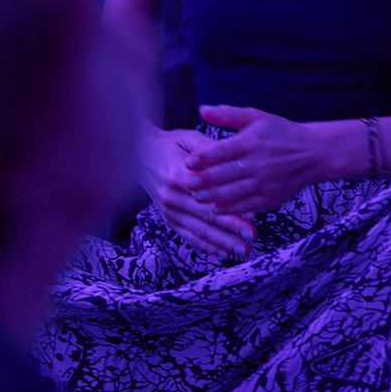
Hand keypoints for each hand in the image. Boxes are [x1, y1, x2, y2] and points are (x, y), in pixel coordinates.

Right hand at [141, 127, 254, 257]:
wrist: (139, 156)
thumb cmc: (170, 146)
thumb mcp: (189, 139)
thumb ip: (211, 150)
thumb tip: (236, 160)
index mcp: (177, 174)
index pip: (208, 194)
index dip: (230, 206)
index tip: (252, 214)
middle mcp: (171, 196)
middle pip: (206, 216)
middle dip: (231, 228)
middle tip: (252, 236)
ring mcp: (168, 211)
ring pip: (199, 230)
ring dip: (222, 242)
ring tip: (243, 249)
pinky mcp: (169, 220)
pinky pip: (190, 236)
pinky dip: (208, 246)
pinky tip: (224, 252)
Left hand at [183, 105, 329, 218]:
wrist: (314, 154)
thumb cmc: (282, 133)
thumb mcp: (257, 117)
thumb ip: (228, 115)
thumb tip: (202, 109)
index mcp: (252, 141)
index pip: (224, 150)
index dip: (204, 157)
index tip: (188, 162)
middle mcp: (259, 163)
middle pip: (227, 173)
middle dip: (205, 179)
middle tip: (187, 183)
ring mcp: (265, 182)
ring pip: (235, 192)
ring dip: (214, 196)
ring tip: (196, 197)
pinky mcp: (271, 198)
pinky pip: (247, 205)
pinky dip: (231, 208)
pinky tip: (216, 208)